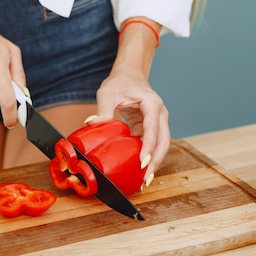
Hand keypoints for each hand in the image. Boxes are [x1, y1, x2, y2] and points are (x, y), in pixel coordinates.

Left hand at [91, 67, 169, 184]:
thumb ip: (103, 108)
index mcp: (152, 104)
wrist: (129, 75)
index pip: (153, 128)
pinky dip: (148, 157)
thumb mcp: (108, 92)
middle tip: (146, 179)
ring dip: (154, 163)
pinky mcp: (151, 128)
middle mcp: (159, 114)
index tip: (143, 162)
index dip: (149, 146)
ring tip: (144, 180)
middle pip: (163, 141)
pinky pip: (152, 145)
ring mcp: (158, 122)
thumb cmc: (120, 81)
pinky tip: (139, 170)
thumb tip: (92, 124)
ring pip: (161, 145)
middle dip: (156, 161)